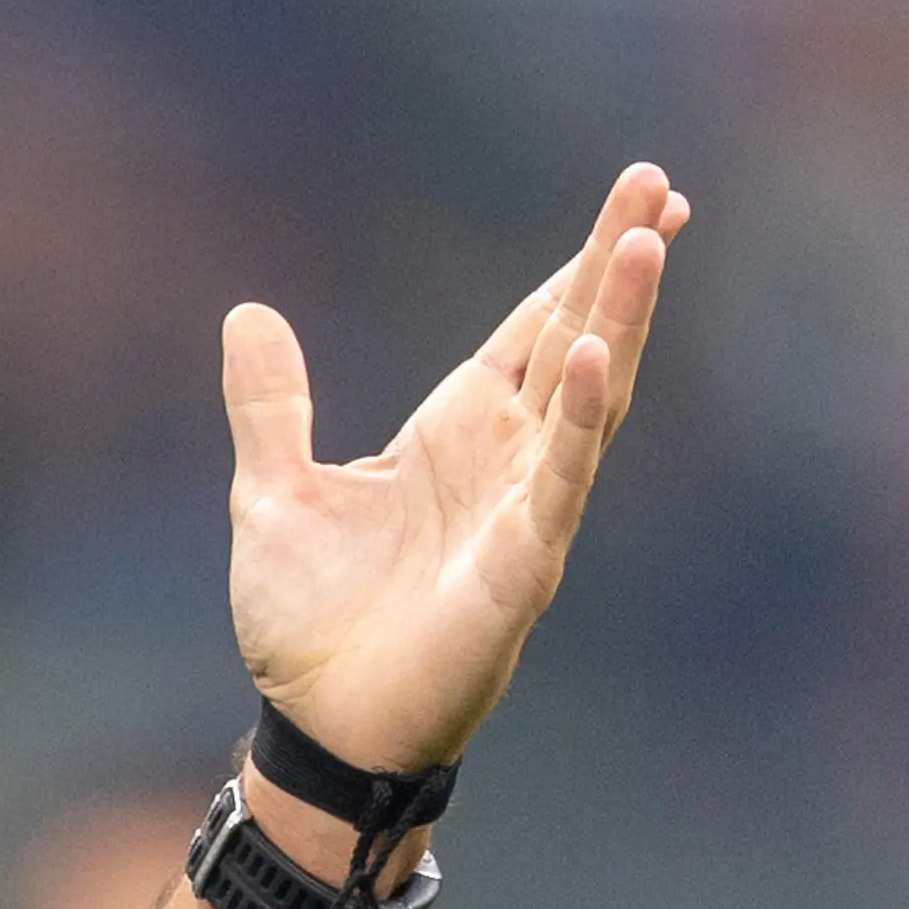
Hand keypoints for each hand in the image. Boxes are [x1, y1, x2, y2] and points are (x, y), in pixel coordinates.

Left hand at [224, 163, 680, 770]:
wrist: (317, 722)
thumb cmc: (311, 621)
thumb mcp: (271, 492)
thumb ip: (269, 405)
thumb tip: (247, 313)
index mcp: (455, 435)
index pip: (532, 331)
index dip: (577, 269)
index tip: (634, 200)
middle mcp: (506, 462)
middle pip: (577, 341)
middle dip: (616, 266)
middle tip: (660, 186)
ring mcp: (524, 511)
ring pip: (588, 399)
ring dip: (618, 322)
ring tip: (646, 243)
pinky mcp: (520, 566)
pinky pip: (560, 481)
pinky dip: (580, 420)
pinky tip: (594, 357)